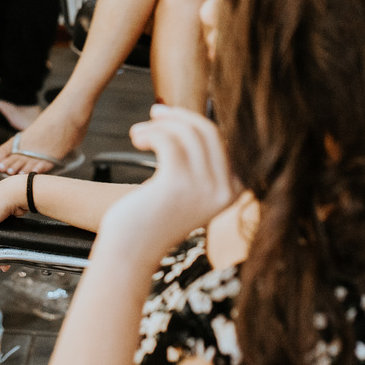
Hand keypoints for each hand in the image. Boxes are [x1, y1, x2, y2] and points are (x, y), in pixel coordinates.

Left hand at [98, 105, 240, 258]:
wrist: (131, 250)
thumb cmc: (154, 216)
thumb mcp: (188, 187)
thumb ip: (200, 161)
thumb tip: (190, 117)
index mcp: (233, 191)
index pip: (223, 140)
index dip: (195, 122)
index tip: (170, 116)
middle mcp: (225, 191)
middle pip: (209, 131)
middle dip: (179, 117)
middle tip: (154, 114)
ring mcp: (203, 189)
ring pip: (188, 133)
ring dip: (159, 125)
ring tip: (140, 133)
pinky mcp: (177, 186)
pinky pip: (168, 141)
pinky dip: (150, 133)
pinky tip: (138, 139)